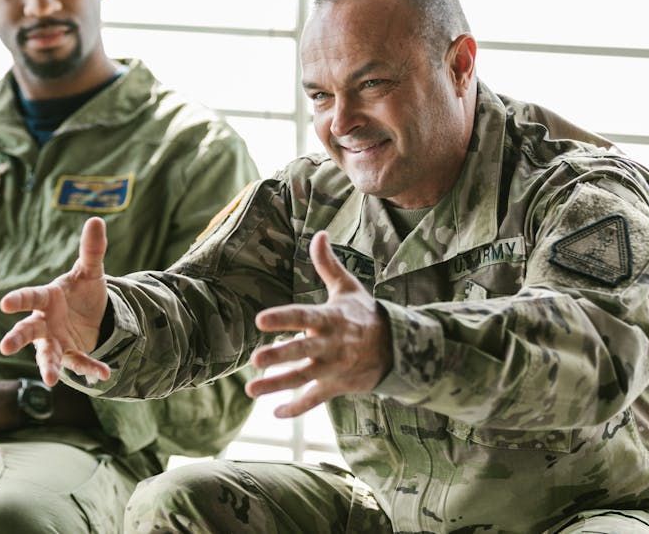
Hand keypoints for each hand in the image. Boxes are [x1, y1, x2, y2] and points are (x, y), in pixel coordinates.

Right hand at [0, 217, 112, 385]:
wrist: (92, 315)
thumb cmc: (80, 292)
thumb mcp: (90, 272)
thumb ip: (92, 250)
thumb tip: (96, 220)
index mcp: (46, 299)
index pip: (29, 298)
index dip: (18, 300)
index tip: (3, 304)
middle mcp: (45, 323)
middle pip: (27, 331)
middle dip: (17, 338)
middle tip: (5, 347)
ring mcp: (56, 341)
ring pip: (48, 355)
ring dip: (49, 367)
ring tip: (50, 380)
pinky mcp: (72, 354)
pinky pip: (79, 362)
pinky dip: (90, 368)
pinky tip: (104, 373)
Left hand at [246, 231, 392, 417]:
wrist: (397, 348)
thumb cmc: (365, 314)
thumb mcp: (348, 288)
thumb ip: (328, 264)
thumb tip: (319, 233)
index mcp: (331, 318)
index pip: (303, 316)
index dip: (282, 318)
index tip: (260, 319)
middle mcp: (331, 344)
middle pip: (302, 351)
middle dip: (279, 356)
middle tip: (255, 360)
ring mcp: (333, 368)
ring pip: (303, 378)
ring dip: (276, 385)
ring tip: (251, 389)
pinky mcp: (336, 386)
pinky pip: (315, 399)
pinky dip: (297, 409)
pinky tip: (276, 414)